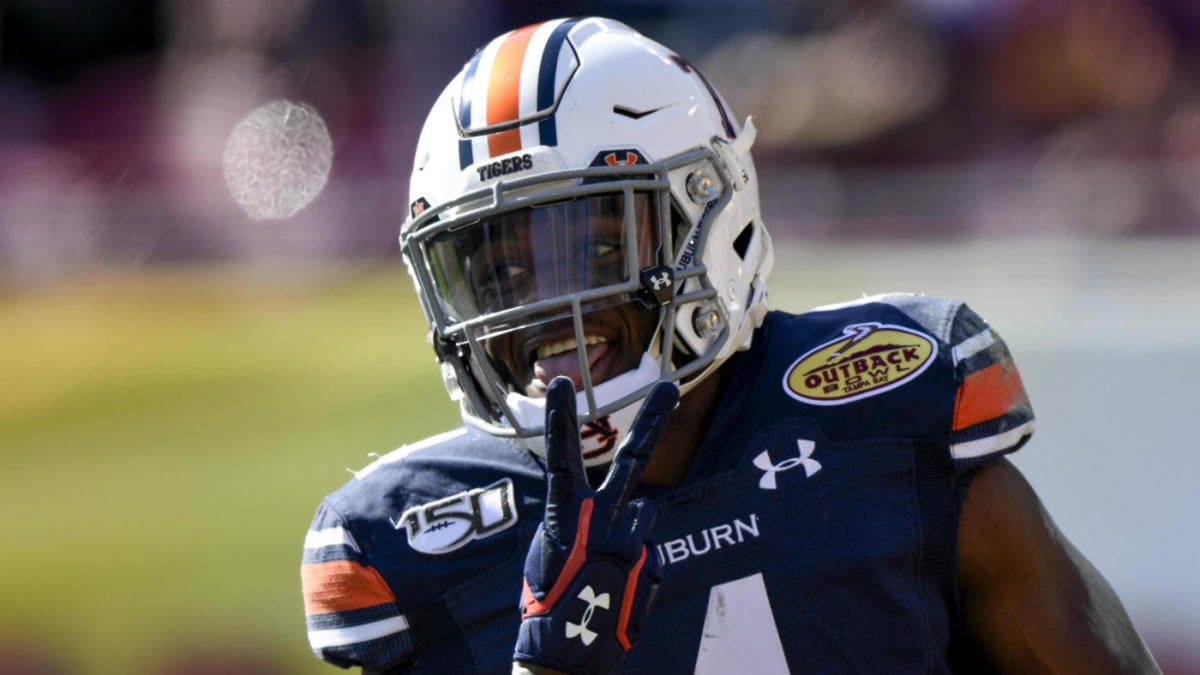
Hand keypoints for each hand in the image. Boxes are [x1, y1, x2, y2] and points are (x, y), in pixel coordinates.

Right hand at [513, 377, 677, 673]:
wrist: (564, 654)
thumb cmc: (546, 602)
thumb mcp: (549, 553)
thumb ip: (581, 523)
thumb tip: (622, 513)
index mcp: (564, 515)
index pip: (561, 456)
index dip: (560, 418)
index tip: (561, 383)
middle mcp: (602, 520)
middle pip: (632, 459)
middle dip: (653, 419)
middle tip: (670, 387)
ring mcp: (631, 541)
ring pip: (640, 516)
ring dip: (626, 532)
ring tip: (601, 567)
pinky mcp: (651, 564)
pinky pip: (646, 551)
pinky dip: (635, 563)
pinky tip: (617, 588)